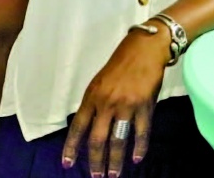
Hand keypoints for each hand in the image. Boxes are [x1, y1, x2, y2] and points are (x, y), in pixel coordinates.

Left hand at [61, 31, 169, 176]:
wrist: (145, 49)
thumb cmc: (122, 63)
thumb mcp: (99, 81)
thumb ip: (95, 103)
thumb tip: (89, 125)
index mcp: (92, 96)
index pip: (78, 127)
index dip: (72, 147)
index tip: (67, 164)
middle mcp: (106, 103)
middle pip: (97, 139)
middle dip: (95, 161)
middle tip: (96, 176)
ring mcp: (126, 105)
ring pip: (118, 139)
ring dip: (115, 160)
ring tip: (113, 174)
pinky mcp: (145, 105)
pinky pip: (141, 132)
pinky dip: (139, 147)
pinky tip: (137, 158)